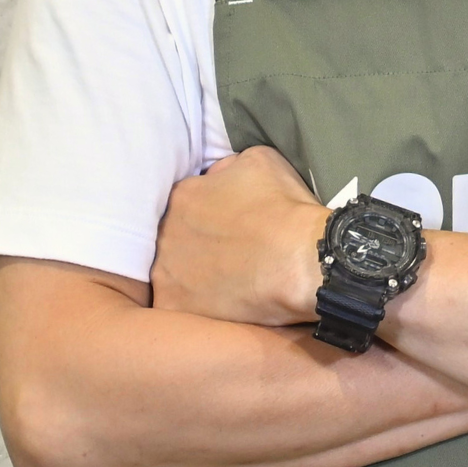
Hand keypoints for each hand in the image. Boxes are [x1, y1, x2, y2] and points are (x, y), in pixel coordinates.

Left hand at [152, 146, 328, 325]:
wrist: (302, 260)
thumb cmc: (286, 208)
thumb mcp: (260, 160)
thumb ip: (227, 168)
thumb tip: (217, 178)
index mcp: (183, 196)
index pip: (186, 201)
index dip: (208, 212)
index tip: (228, 224)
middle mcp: (165, 232)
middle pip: (174, 237)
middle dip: (196, 243)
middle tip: (228, 253)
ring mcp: (165, 272)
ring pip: (172, 272)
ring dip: (192, 275)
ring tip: (227, 282)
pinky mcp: (174, 306)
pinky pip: (177, 305)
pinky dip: (195, 305)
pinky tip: (221, 304)